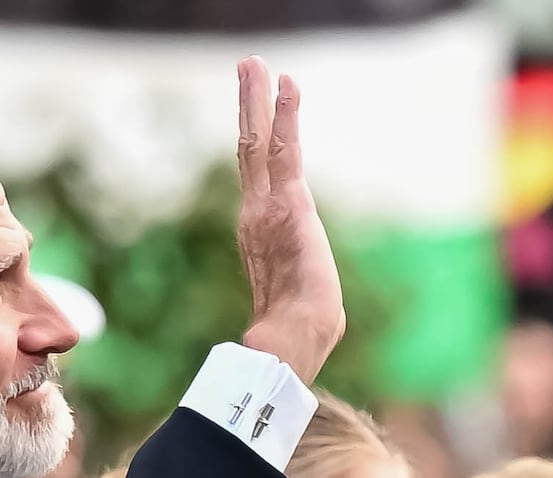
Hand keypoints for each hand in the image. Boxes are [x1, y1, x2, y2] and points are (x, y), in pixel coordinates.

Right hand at [230, 63, 345, 384]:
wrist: (293, 341)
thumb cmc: (300, 333)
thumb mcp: (299, 301)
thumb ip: (297, 293)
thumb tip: (306, 322)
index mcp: (259, 232)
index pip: (258, 179)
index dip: (258, 141)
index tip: (258, 114)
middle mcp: (257, 214)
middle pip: (249, 148)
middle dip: (248, 106)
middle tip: (247, 66)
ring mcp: (268, 206)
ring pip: (259, 141)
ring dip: (257, 99)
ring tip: (254, 62)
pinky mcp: (289, 205)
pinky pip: (285, 150)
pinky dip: (286, 115)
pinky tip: (286, 85)